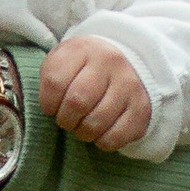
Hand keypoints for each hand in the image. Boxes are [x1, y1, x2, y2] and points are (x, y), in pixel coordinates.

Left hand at [40, 34, 152, 149]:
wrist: (126, 60)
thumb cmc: (84, 67)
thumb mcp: (63, 60)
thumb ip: (51, 78)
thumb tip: (50, 109)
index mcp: (84, 49)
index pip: (55, 82)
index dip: (48, 102)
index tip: (52, 106)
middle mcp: (111, 63)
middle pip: (77, 102)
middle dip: (65, 119)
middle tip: (67, 119)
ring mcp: (129, 85)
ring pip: (95, 123)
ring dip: (82, 132)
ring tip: (83, 125)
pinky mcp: (141, 108)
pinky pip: (115, 137)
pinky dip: (101, 141)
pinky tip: (100, 132)